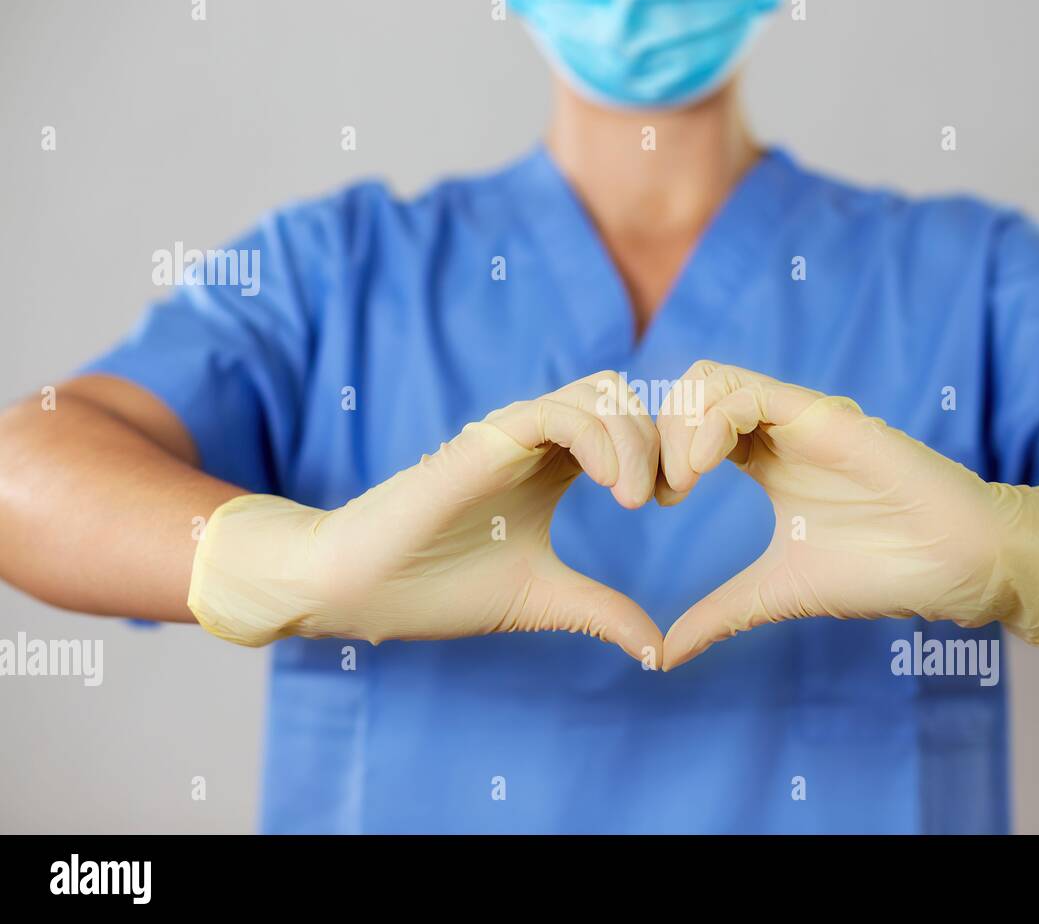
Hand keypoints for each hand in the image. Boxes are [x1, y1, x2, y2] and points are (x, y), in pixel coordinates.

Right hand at [187, 372, 662, 663]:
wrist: (360, 590)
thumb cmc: (439, 589)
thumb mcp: (543, 599)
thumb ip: (602, 613)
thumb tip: (659, 654)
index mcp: (553, 468)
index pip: (627, 426)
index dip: (662, 452)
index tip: (671, 501)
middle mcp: (537, 442)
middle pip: (623, 398)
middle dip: (660, 439)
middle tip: (664, 496)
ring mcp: (511, 435)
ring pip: (599, 393)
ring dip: (635, 438)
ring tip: (636, 498)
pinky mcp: (485, 441)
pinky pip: (557, 412)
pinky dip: (599, 438)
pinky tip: (615, 488)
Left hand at [655, 361, 1038, 669]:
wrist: (956, 565)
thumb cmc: (881, 570)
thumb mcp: (777, 592)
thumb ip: (719, 615)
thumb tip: (662, 657)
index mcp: (763, 458)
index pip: (686, 425)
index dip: (655, 455)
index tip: (653, 504)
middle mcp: (775, 429)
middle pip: (686, 393)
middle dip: (655, 437)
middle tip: (659, 495)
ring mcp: (798, 417)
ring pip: (708, 378)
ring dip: (677, 426)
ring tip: (681, 483)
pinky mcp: (821, 415)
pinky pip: (745, 391)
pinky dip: (708, 423)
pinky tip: (702, 470)